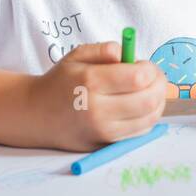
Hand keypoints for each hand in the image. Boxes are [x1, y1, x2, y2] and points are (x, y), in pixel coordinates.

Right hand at [29, 41, 168, 150]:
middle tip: (155, 78)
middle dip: (160, 86)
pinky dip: (147, 118)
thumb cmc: (61, 81)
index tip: (145, 65)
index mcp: (90, 82)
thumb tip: (128, 54)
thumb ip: (104, 49)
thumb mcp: (77, 56)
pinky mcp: (104, 145)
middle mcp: (96, 110)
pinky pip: (139, 133)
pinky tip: (139, 107)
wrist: (35, 114)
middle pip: (149, 101)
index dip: (150, 69)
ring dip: (158, 103)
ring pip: (149, 119)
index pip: (138, 78)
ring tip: (149, 91)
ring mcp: (101, 132)